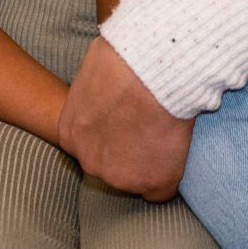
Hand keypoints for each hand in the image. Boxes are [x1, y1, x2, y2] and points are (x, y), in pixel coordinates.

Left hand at [59, 37, 192, 199]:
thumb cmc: (124, 57)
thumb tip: (107, 89)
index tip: (129, 120)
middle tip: (148, 124)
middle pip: (112, 167)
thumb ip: (93, 95)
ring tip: (164, 129)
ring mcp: (121, 177)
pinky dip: (172, 174)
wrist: (151, 69)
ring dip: (151, 160)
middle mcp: (90, 161)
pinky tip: (176, 149)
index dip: (114, 133)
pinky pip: (163, 191)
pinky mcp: (152, 182)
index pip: (92, 147)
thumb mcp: (93, 71)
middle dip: (129, 149)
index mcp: (70, 135)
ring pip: (138, 178)